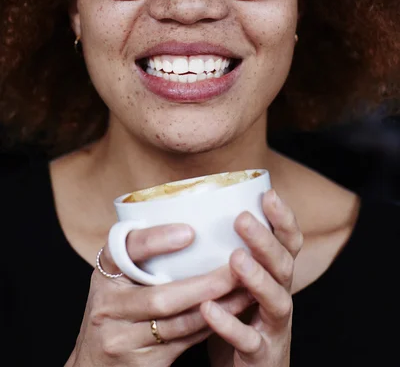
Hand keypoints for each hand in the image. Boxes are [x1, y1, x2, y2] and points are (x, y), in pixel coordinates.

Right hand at [65, 223, 253, 366]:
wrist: (91, 365)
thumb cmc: (115, 308)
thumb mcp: (117, 278)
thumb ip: (141, 255)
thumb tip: (194, 222)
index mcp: (104, 274)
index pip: (125, 250)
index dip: (156, 241)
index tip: (189, 231)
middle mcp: (108, 307)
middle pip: (161, 296)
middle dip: (205, 283)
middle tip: (238, 266)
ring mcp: (122, 340)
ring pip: (179, 323)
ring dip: (218, 306)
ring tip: (246, 288)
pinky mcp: (141, 364)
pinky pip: (183, 342)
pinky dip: (210, 325)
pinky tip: (232, 312)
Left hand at [200, 189, 302, 366]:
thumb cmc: (240, 319)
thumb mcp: (240, 282)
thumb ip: (230, 252)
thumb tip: (199, 209)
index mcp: (277, 276)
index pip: (289, 243)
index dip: (284, 218)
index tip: (269, 193)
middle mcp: (281, 297)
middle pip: (284, 265)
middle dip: (265, 241)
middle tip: (242, 218)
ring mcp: (273, 327)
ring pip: (276, 300)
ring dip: (257, 278)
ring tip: (235, 258)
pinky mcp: (261, 355)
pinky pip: (249, 340)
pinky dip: (229, 324)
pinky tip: (209, 307)